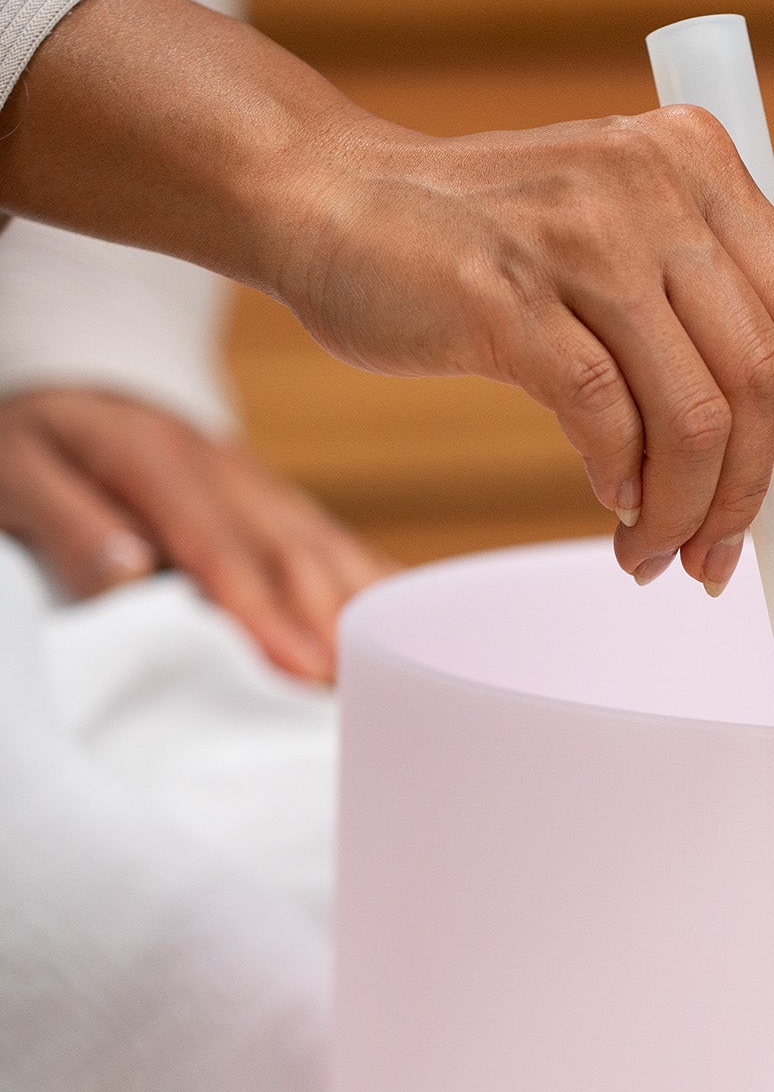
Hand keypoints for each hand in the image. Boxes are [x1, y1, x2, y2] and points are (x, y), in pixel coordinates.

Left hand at [0, 386, 389, 682]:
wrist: (76, 390)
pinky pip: (340, 546)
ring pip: (328, 551)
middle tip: (370, 701)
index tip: (303, 669)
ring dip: (367, 617)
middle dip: (334, 630)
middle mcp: (227, 473)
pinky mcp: (280, 505)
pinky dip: (379, 588)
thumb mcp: (17, 469)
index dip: (266, 612)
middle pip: (293, 557)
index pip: (221, 550)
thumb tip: (132, 574)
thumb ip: (68, 522)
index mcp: (158, 462)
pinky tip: (416, 632)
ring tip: (400, 683)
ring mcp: (262, 488)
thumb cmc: (35, 445)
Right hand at [287, 99, 773, 596]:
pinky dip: (621, 480)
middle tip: (723, 560)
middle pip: (763, 374)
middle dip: (757, 493)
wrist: (325, 196)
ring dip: (688, 510)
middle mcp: (650, 185)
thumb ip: (702, 304)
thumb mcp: (615, 233)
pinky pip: (604, 416)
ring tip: (659, 555)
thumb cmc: (480, 239)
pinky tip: (613, 505)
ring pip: (693, 411)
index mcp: (697, 163)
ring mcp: (578, 235)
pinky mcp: (503, 295)